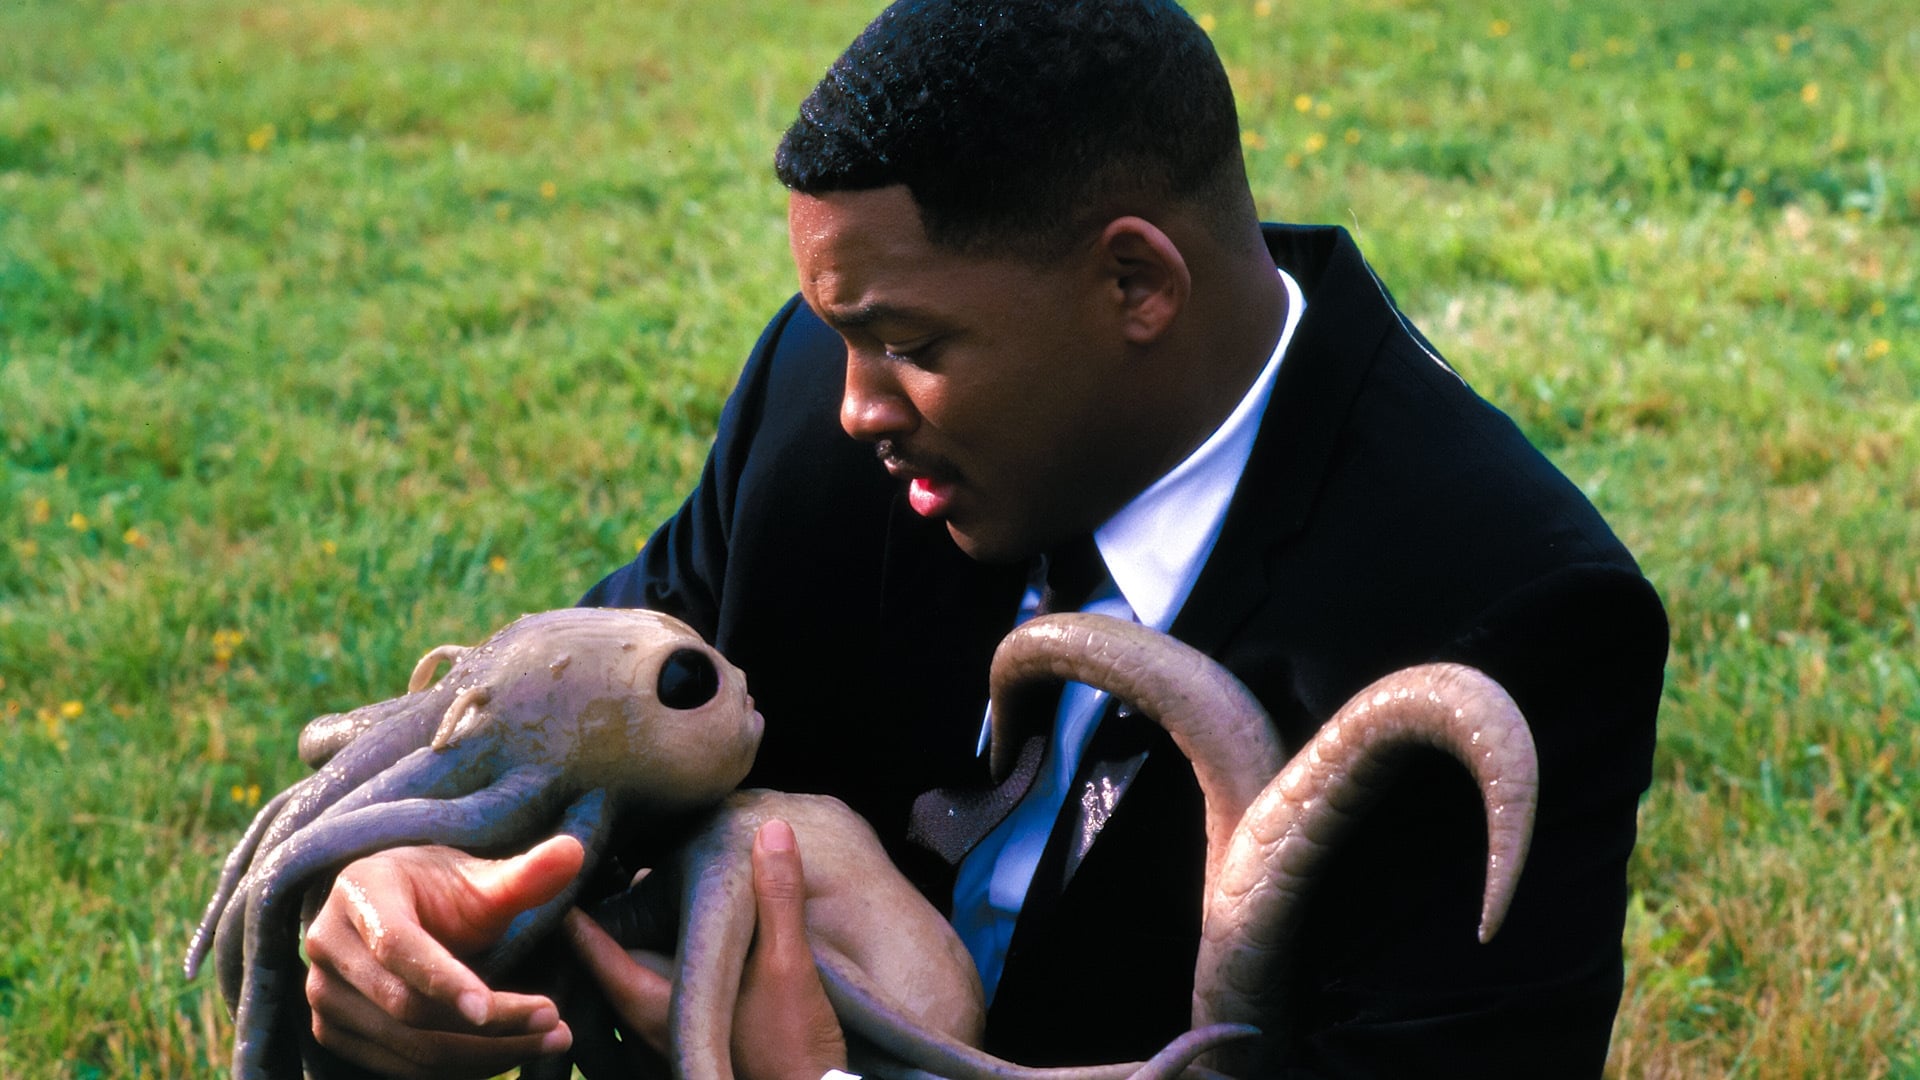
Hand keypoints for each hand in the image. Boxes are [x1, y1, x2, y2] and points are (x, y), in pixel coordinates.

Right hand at [303, 836, 583, 1078]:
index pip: (398, 945)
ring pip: (408, 1047)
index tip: (492, 1008)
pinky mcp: (334, 1032)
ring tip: (552, 1040)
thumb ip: (525, 874)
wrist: (399, 909)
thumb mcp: (481, 878)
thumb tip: (574, 852)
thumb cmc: (443, 889)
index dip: (443, 979)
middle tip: (556, 1024)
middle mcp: (328, 946)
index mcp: (360, 892)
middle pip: (407, 1008)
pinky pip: (401, 1068)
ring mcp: (324, 995)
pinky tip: (510, 1053)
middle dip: (489, 1026)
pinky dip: (462, 1068)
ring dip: (485, 1055)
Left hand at [568, 819, 847, 1079]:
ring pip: (622, 990)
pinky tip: (669, 954)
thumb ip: (776, 898)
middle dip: (601, 919)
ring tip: (631, 902)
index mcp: (651, 1003)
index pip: (592, 944)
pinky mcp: (677, 1062)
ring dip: (625, 950)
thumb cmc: (789, 1047)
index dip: (574, 903)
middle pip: (601, 965)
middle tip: (599, 868)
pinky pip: (643, 1010)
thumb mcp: (787, 965)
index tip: (565, 862)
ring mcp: (657, 1051)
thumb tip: (772, 828)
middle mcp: (641, 1030)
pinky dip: (646, 976)